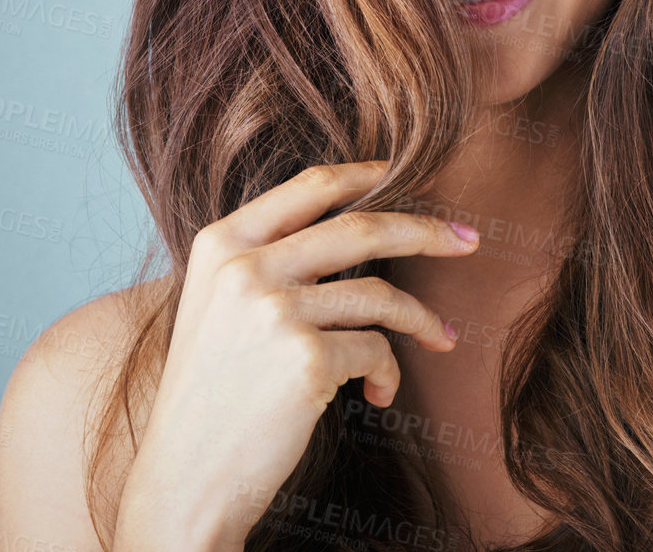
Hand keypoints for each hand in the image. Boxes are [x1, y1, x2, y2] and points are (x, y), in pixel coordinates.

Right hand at [112, 159, 480, 550]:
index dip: (367, 174)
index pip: (310, 186)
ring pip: (380, 295)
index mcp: (222, 243)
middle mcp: (245, 267)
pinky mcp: (305, 359)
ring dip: (422, 318)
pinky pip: (377, 351)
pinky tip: (377, 396)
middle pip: (360, 227)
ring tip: (442, 338)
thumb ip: (268, 260)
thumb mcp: (218, 306)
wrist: (183, 480)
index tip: (407, 171)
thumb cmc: (212, 396)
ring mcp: (274, 311)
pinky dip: (389, 373)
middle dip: (426, 230)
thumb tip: (355, 227)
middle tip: (469, 239)